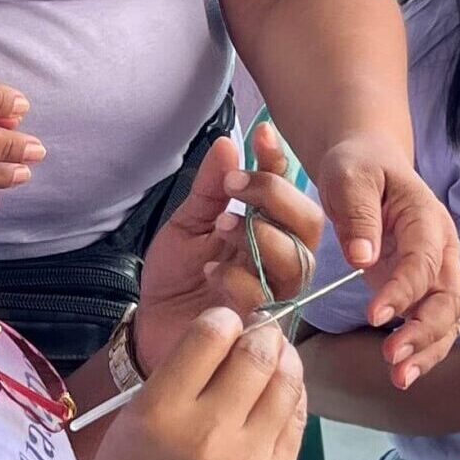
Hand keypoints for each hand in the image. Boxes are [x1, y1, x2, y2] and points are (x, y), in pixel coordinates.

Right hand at [80, 307, 307, 459]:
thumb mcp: (138, 413)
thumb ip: (184, 371)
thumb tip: (235, 326)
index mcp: (163, 411)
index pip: (211, 335)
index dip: (222, 319)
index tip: (224, 323)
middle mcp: (209, 435)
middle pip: (257, 355)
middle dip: (261, 334)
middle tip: (257, 333)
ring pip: (286, 384)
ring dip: (283, 361)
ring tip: (273, 359)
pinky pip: (297, 422)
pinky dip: (291, 398)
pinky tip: (277, 394)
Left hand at [135, 128, 321, 373]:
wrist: (151, 327)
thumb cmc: (176, 277)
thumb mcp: (187, 223)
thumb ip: (210, 188)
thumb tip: (227, 142)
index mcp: (265, 229)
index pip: (286, 191)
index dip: (279, 162)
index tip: (262, 132)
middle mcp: (278, 259)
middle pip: (309, 226)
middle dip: (277, 198)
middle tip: (236, 185)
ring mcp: (273, 293)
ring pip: (298, 262)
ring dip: (262, 237)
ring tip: (222, 229)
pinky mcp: (259, 325)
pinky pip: (267, 298)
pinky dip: (238, 279)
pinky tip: (211, 272)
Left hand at [311, 136, 459, 387]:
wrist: (368, 164)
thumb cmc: (358, 167)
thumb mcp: (350, 177)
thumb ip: (358, 213)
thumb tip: (362, 257)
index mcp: (427, 218)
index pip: (423, 262)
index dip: (404, 291)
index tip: (376, 316)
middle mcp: (441, 249)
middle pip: (449, 297)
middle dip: (424, 331)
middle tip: (392, 357)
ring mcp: (436, 271)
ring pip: (447, 318)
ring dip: (427, 350)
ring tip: (398, 377)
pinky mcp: (423, 289)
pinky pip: (433, 325)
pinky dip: (422, 350)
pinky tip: (402, 373)